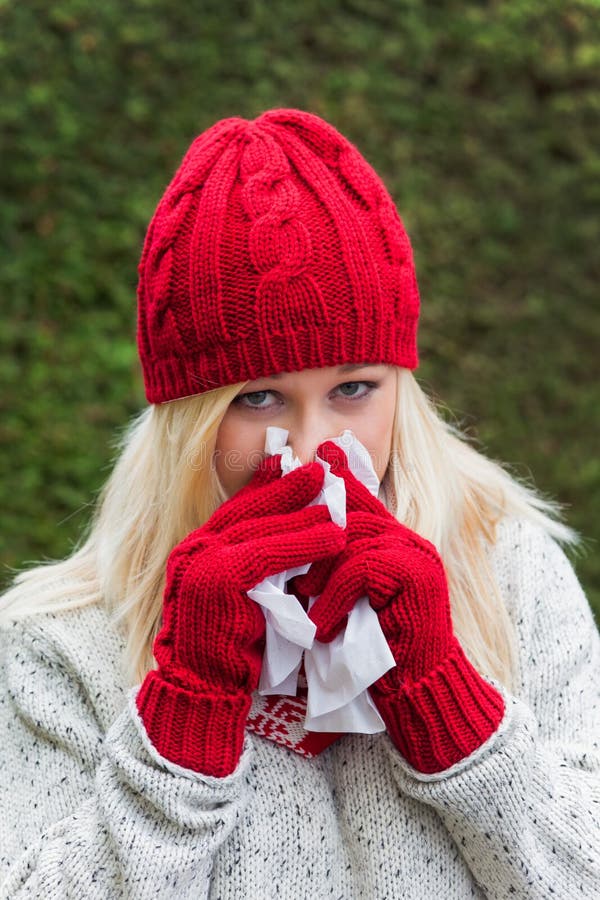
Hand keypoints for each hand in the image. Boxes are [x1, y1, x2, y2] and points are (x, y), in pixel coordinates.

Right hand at [137, 455, 346, 775]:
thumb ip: (259, 567)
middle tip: (322, 468)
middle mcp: (193, 550)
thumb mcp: (244, 598)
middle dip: (288, 487)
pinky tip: (333, 538)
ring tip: (339, 502)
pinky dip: (304, 544)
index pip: (237, 508)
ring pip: (262, 528)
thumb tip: (297, 538)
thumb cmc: (230, 651)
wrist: (202, 691)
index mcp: (196, 549)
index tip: (291, 463)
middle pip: (249, 509)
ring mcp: (201, 563)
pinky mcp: (217, 581)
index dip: (267, 484)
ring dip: (304, 514)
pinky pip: (268, 555)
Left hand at [296, 442, 504, 772]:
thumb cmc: (371, 652)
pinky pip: (363, 567)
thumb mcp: (341, 602)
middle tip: (287, 576)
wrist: (416, 693)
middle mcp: (408, 539)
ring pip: (352, 539)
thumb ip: (327, 567)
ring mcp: (416, 555)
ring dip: (319, 575)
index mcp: (392, 539)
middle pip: (349, 514)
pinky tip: (322, 628)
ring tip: (302, 604)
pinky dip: (335, 597)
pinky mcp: (418, 576)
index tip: (294, 478)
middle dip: (310, 540)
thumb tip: (283, 541)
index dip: (327, 486)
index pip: (356, 496)